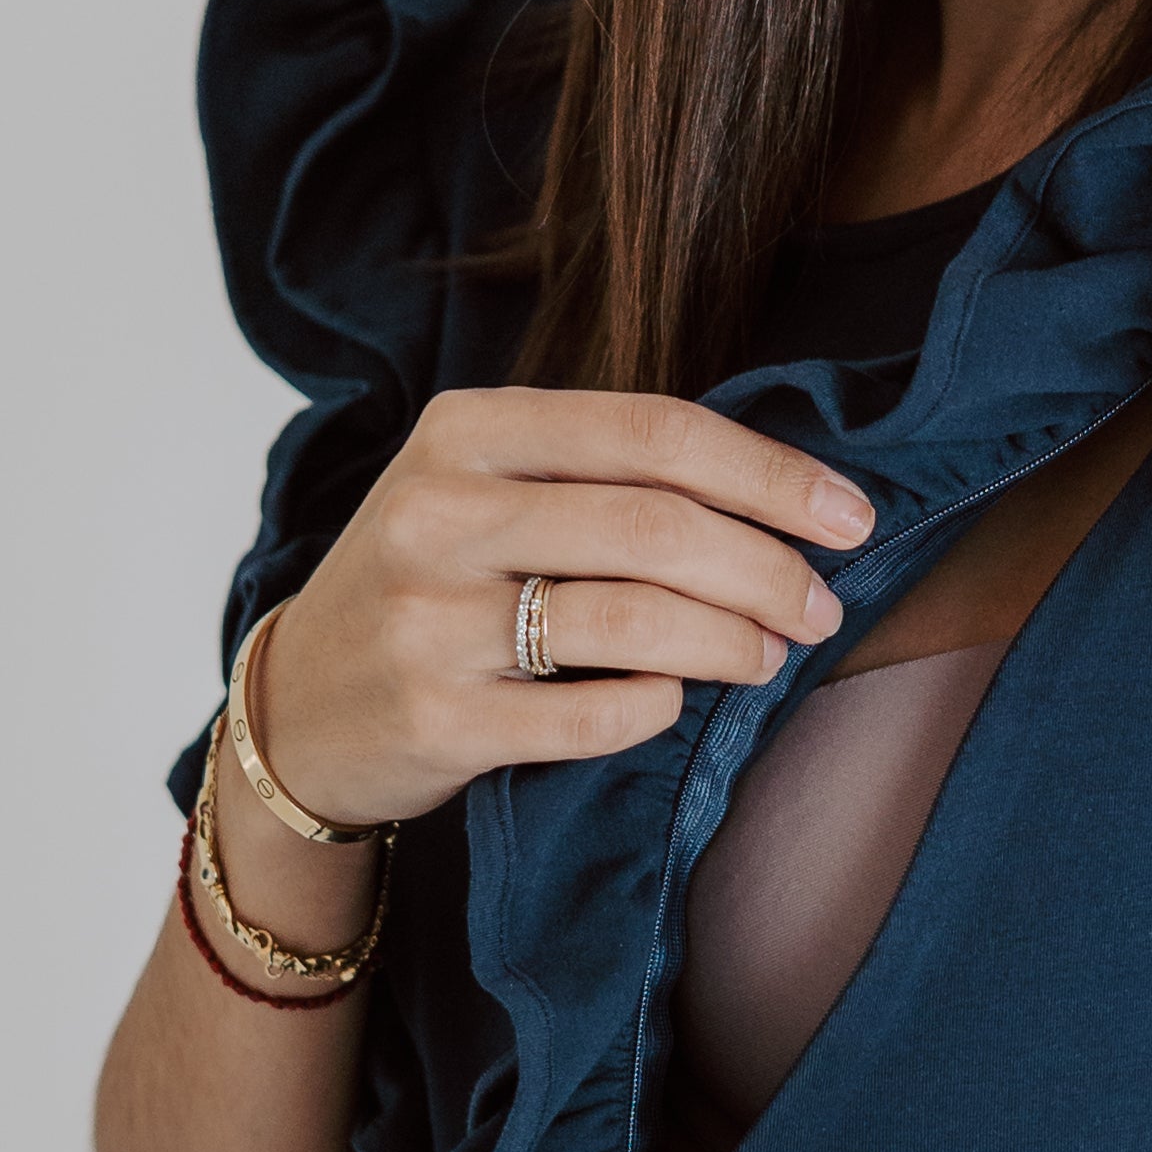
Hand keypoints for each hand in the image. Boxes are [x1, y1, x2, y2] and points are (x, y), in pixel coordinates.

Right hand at [251, 389, 873, 822]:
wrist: (299, 706)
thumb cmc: (431, 583)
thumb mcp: (484, 489)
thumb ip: (604, 472)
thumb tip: (787, 495)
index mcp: (464, 431)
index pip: (655, 434)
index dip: (772, 475)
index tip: (852, 516)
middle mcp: (440, 513)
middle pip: (658, 528)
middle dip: (770, 569)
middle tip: (823, 606)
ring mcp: (432, 620)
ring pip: (637, 621)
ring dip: (735, 643)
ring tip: (772, 654)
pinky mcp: (441, 719)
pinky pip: (599, 713)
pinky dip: (660, 706)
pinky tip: (673, 701)